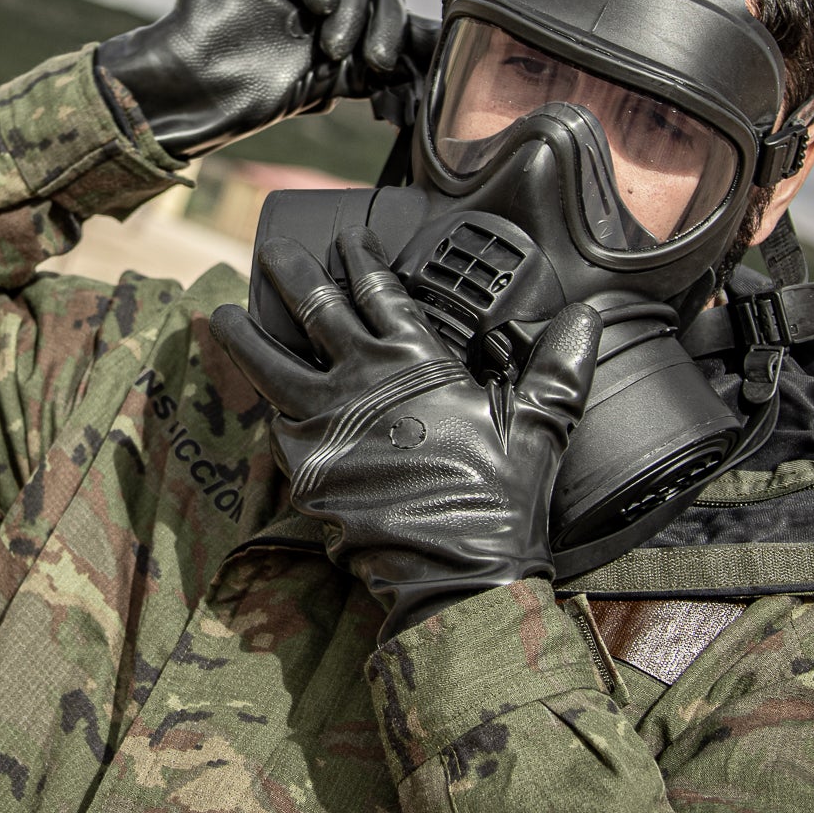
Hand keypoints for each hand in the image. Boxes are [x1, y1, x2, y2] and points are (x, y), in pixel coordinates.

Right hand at [95, 0, 431, 158]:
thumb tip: (442, 62)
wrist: (193, 87)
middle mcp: (325, 3)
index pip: (393, 17)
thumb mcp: (331, 85)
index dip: (415, 31)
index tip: (433, 55)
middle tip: (372, 60)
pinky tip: (317, 0)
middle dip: (385, 25)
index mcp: (344, 35)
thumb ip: (380, 68)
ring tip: (332, 45)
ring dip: (353, 4)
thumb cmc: (249, 96)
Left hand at [211, 227, 600, 640]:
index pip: (381, 292)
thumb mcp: (539, 425)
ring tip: (224, 313)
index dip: (362, 259)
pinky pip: (274, 428)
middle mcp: (362, 381)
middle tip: (273, 251)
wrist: (457, 575)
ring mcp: (325, 423)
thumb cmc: (500, 501)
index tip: (347, 237)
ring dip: (246, 334)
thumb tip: (589, 317)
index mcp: (416, 361)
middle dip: (292, 274)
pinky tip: (255, 399)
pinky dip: (264, 408)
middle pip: (315, 310)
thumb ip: (559, 365)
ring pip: (270, 363)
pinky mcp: (303, 468)